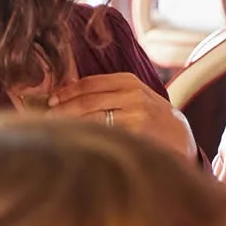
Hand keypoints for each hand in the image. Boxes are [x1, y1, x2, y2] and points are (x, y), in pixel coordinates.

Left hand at [49, 73, 195, 160]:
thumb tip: (64, 95)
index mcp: (128, 81)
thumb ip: (106, 92)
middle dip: (63, 111)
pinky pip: (106, 137)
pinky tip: (77, 144)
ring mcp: (136, 117)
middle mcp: (132, 96)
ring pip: (94, 121)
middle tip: (45, 119)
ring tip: (55, 131)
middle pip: (88, 102)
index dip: (66, 92)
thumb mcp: (133, 94)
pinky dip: (89, 140)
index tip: (50, 100)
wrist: (180, 135)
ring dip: (71, 127)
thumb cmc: (149, 115)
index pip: (89, 84)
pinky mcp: (138, 137)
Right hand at [212, 82, 225, 201]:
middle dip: (221, 201)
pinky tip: (225, 179)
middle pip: (219, 184)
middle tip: (224, 221)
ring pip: (217, 173)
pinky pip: (220, 164)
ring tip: (222, 204)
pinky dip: (222, 176)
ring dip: (220, 188)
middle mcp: (224, 155)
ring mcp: (223, 148)